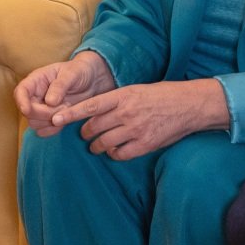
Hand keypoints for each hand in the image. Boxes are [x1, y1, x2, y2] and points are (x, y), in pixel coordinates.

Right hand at [13, 50, 113, 133]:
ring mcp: (41, 108)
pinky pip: (43, 130)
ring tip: (67, 109)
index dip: (21, 102)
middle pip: (27, 112)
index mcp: (36, 80)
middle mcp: (35, 95)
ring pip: (34, 123)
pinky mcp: (49, 119)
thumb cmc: (80, 71)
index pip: (20, 92)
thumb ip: (60, 86)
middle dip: (44, 113)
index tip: (27, 110)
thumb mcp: (72, 74)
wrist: (91, 81)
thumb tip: (49, 101)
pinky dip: (53, 129)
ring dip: (50, 121)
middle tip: (64, 106)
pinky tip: (64, 120)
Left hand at [62, 78, 226, 159]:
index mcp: (123, 96)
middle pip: (94, 127)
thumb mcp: (136, 90)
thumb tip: (94, 112)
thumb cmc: (162, 96)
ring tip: (97, 145)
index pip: (90, 106)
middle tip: (86, 134)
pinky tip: (116, 150)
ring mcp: (136, 129)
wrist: (189, 105)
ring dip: (96, 146)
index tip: (55, 119)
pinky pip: (120, 154)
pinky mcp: (145, 144)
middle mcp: (127, 113)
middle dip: (86, 133)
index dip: (70, 114)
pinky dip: (114, 154)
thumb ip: (116, 101)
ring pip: (104, 143)